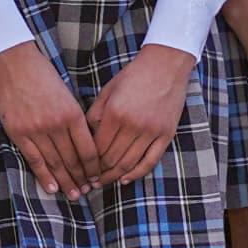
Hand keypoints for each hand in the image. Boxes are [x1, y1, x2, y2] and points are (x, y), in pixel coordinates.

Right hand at [0, 44, 100, 196]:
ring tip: (74, 195)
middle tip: (87, 192)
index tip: (97, 177)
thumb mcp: (67, 94)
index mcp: (73, 113)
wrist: (14, 63)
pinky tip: (52, 188)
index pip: (88, 149)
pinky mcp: (19, 133)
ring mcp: (37, 130)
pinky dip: (44, 176)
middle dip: (81, 178)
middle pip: (73, 159)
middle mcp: (57, 124)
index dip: (94, 167)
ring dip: (66, 181)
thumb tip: (85, 143)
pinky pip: (34, 159)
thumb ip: (75, 118)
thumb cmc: (43, 76)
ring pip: (55, 163)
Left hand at [85, 43, 195, 184]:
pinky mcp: (166, 135)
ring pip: (128, 164)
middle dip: (98, 173)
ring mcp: (151, 132)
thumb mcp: (108, 90)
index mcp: (115, 113)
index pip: (96, 147)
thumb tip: (85, 138)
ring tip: (104, 182)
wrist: (166, 65)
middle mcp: (132, 125)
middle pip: (111, 159)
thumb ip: (94, 114)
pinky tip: (126, 180)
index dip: (87, 162)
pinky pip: (150, 161)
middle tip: (89, 180)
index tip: (80, 169)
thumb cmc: (134, 76)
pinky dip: (137, 174)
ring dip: (114, 176)